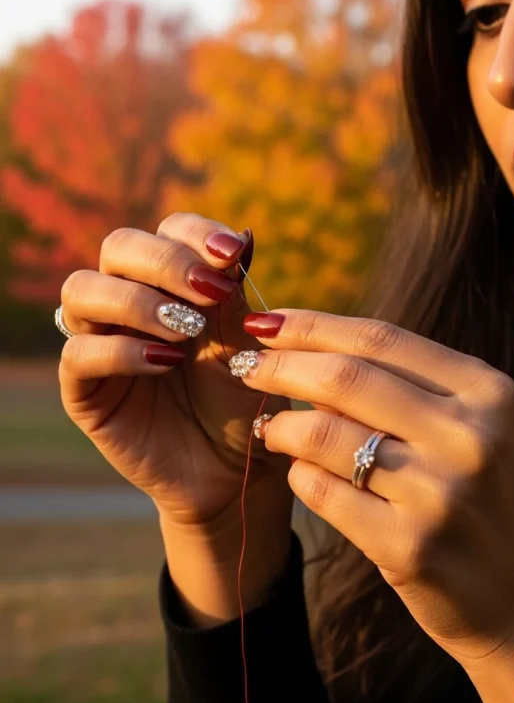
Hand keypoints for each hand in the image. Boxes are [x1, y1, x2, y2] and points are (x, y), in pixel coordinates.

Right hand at [58, 214, 291, 538]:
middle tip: (209, 291)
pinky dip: (121, 351)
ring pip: (82, 290)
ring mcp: (100, 342)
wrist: (235, 471)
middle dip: (165, 261)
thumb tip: (241, 236)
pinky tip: (164, 363)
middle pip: (118, 248)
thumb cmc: (242, 402)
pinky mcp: (83, 390)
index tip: (232, 254)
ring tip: (185, 330)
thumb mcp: (246, 346)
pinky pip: (79, 354)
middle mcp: (128, 303)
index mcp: (171, 283)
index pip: (167, 231)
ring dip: (136, 300)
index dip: (195, 234)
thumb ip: (234, 297)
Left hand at [235, 308, 513, 671]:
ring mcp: (439, 494)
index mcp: (486, 391)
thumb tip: (309, 346)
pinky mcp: (408, 547)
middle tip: (245, 368)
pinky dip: (299, 477)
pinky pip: (320, 492)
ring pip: (322, 435)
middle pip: (344, 378)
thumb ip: (407, 385)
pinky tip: (303, 475)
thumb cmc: (483, 498)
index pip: (380, 338)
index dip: (311, 326)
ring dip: (282, 428)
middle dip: (280, 367)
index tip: (264, 322)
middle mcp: (468, 435)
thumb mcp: (473, 426)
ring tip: (272, 430)